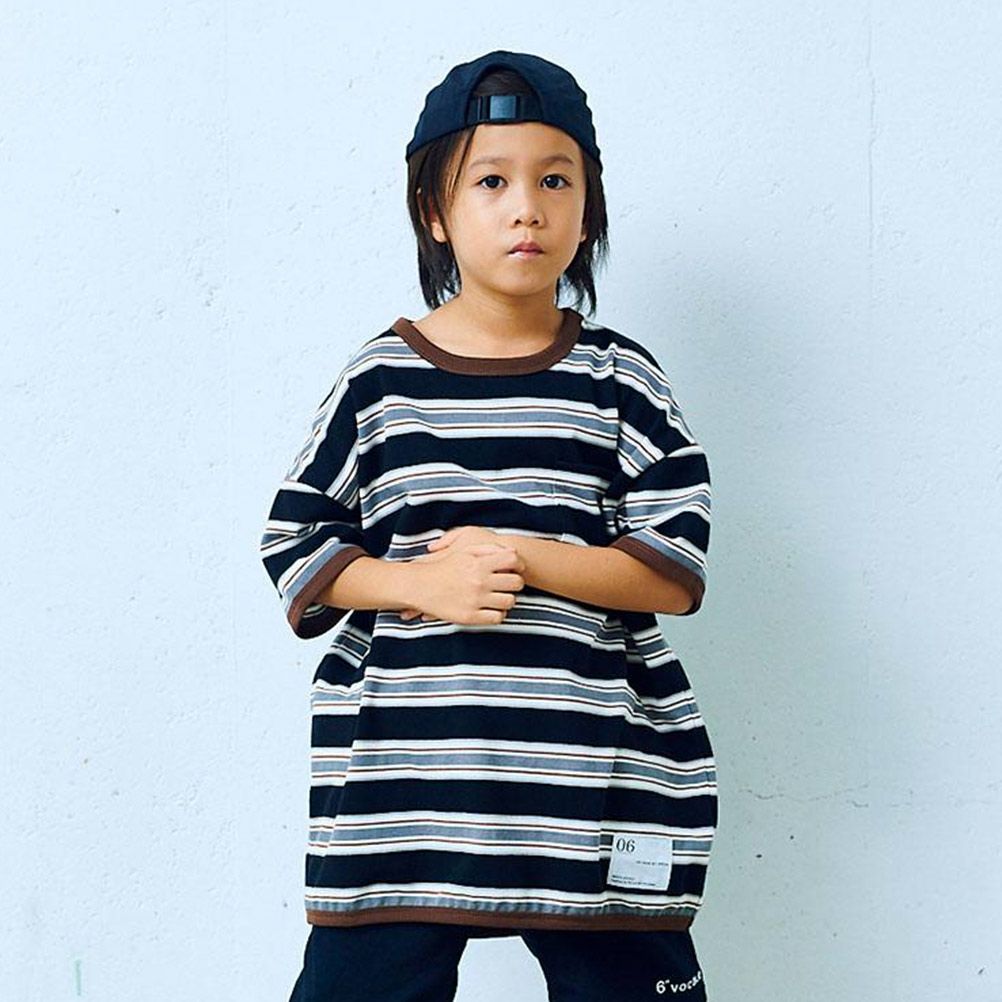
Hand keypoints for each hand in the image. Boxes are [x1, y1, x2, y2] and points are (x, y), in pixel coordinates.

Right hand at [398, 538, 524, 624]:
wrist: (419, 586)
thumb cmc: (443, 567)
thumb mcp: (464, 551)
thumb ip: (488, 549)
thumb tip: (511, 552)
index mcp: (478, 564)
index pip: (512, 560)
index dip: (519, 564)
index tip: (516, 568)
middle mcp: (479, 582)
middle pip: (516, 583)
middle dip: (516, 583)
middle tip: (509, 584)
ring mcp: (475, 600)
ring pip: (509, 602)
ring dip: (508, 599)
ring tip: (500, 597)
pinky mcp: (470, 616)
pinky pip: (497, 617)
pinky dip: (498, 614)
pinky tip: (492, 608)